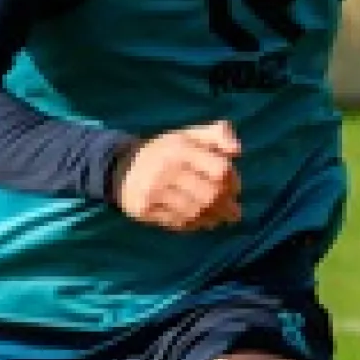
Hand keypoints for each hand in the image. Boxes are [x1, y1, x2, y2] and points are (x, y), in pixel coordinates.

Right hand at [114, 121, 242, 231]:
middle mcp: (167, 168)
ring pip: (196, 213)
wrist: (121, 167)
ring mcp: (154, 190)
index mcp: (181, 148)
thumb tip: (237, 150)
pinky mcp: (144, 209)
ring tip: (220, 219)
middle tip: (234, 213)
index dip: (233, 182)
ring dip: (213, 219)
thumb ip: (218, 134)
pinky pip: (178, 223)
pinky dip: (194, 225)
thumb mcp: (189, 135)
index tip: (234, 188)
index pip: (220, 171)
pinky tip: (200, 222)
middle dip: (227, 207)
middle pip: (211, 196)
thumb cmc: (167, 151)